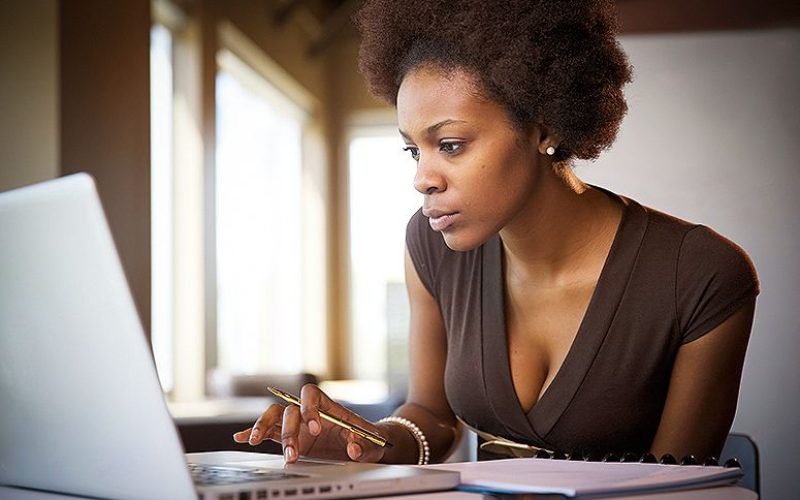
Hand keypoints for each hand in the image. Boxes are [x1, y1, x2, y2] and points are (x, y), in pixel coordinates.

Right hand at [232, 383, 386, 463]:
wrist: (364, 444)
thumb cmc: (367, 437)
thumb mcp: (371, 442)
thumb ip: (363, 444)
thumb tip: (354, 448)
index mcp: (327, 405)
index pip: (310, 394)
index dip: (309, 408)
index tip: (315, 429)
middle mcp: (309, 412)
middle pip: (289, 410)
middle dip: (288, 431)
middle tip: (293, 453)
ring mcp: (298, 424)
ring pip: (273, 417)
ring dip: (263, 427)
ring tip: (255, 441)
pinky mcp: (291, 438)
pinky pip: (269, 432)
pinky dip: (253, 432)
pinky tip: (240, 437)